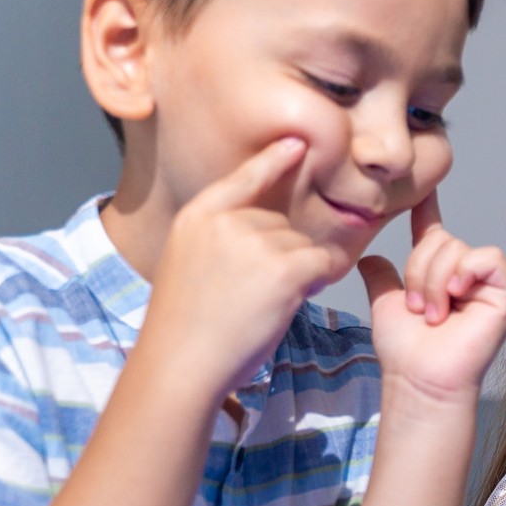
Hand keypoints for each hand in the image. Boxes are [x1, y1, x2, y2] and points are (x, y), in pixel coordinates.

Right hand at [143, 137, 341, 395]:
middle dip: (284, 256)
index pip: (241, 178)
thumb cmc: (185, 329)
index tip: (296, 143)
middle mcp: (226, 220)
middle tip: (254, 295)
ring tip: (263, 304)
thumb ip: (220, 239)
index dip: (272, 160)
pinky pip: (323, 261)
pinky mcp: (284, 266)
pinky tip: (298, 298)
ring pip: (304, 245)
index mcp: (197, 217)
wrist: (182, 362)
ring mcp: (255, 240)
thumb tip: (270, 233)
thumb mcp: (187, 264)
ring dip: (299, 273)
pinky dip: (321, 279)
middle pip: (282, 223)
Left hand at [360, 191, 505, 405]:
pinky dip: (466, 273)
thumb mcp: (386, 304)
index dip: (427, 208)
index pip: (434, 231)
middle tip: (418, 308)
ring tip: (433, 314)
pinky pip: (487, 259)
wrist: (420, 379)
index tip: (421, 187)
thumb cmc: (406, 352)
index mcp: (440, 274)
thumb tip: (370, 257)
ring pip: (457, 249)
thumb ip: (381, 278)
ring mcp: (488, 284)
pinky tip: (456, 296)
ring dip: (434, 282)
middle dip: (419, 271)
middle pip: (441, 239)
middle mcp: (466, 275)